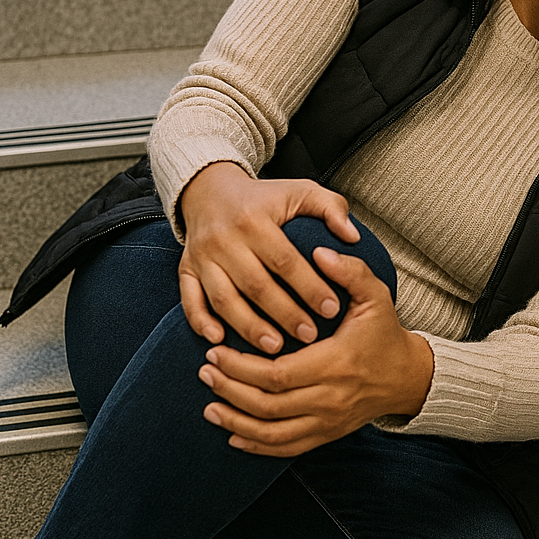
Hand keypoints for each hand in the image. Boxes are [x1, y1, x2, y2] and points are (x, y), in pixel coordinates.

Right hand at [178, 162, 360, 350]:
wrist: (210, 191)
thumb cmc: (264, 198)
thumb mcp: (300, 190)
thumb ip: (331, 208)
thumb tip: (352, 237)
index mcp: (254, 218)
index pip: (284, 259)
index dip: (309, 286)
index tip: (331, 309)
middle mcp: (224, 238)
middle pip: (255, 284)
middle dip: (284, 314)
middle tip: (309, 336)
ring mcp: (202, 256)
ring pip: (223, 298)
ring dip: (248, 327)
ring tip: (274, 347)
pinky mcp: (186, 268)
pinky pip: (190, 299)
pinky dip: (201, 321)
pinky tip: (219, 339)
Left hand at [198, 246, 434, 456]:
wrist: (406, 377)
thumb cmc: (384, 333)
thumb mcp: (375, 296)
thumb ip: (350, 271)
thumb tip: (319, 252)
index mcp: (336, 364)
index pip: (278, 374)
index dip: (242, 367)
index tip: (216, 351)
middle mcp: (330, 399)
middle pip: (269, 405)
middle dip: (230, 390)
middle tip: (205, 370)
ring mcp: (328, 422)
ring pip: (273, 433)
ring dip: (236, 421)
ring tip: (209, 405)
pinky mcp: (326, 435)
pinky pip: (286, 449)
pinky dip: (257, 445)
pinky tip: (233, 435)